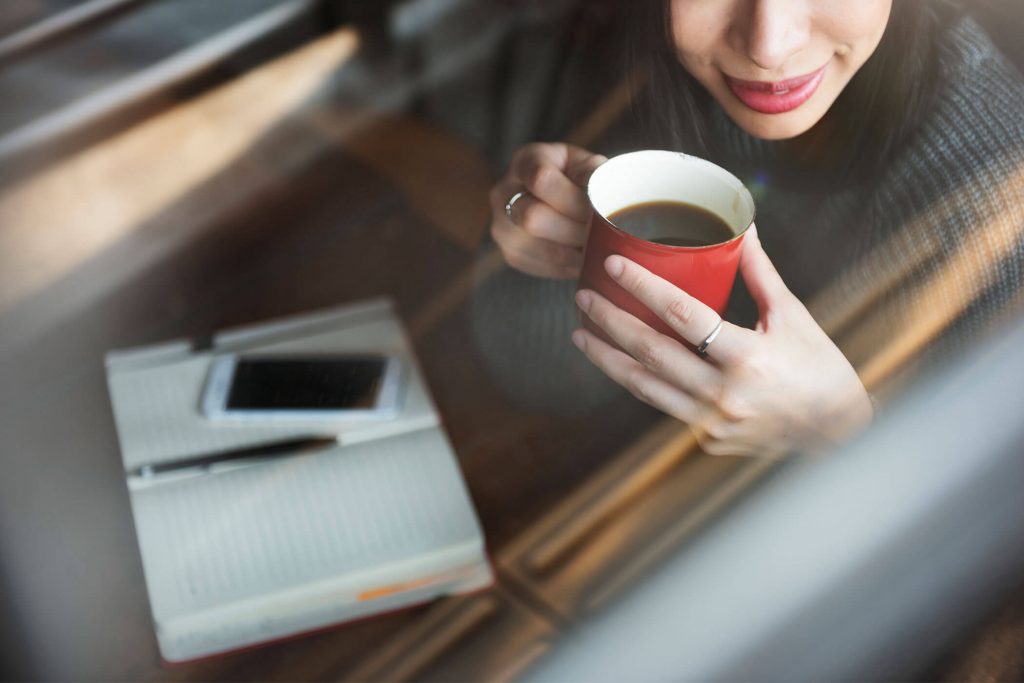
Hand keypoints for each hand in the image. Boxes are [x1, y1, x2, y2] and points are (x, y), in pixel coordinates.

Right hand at [489, 143, 606, 278]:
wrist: (560, 198)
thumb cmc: (577, 178)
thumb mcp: (587, 165)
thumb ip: (594, 177)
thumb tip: (602, 204)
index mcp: (525, 161)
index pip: (541, 179)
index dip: (573, 199)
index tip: (598, 210)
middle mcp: (503, 192)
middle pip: (534, 218)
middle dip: (575, 230)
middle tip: (603, 236)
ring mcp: (501, 226)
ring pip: (540, 248)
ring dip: (576, 253)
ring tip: (599, 248)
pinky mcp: (510, 254)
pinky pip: (542, 267)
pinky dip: (569, 266)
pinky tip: (584, 257)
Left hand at [571, 227, 873, 456]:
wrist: (841, 434)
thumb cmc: (821, 370)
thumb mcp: (793, 316)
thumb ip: (760, 274)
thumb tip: (743, 229)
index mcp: (748, 358)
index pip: (683, 314)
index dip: (644, 287)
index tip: (615, 266)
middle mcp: (725, 395)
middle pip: (651, 352)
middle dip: (610, 322)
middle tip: (583, 298)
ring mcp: (713, 424)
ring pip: (645, 387)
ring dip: (608, 359)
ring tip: (581, 335)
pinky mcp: (708, 440)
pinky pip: (665, 405)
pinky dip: (641, 381)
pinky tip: (621, 363)